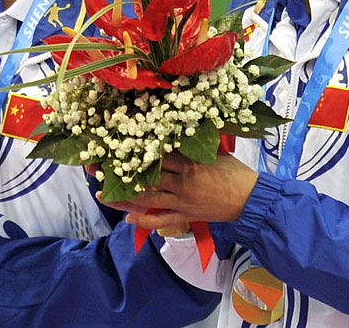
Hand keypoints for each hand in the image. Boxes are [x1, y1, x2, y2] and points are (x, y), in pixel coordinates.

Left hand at [103, 152, 258, 229]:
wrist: (251, 199)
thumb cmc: (236, 171)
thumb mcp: (216, 151)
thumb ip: (195, 142)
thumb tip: (176, 127)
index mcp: (190, 163)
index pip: (157, 154)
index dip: (134, 148)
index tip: (115, 143)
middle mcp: (182, 182)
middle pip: (145, 175)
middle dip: (120, 171)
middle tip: (98, 168)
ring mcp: (182, 201)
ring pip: (147, 199)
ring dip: (123, 197)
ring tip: (102, 194)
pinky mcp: (185, 216)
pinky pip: (161, 220)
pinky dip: (144, 221)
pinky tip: (128, 218)